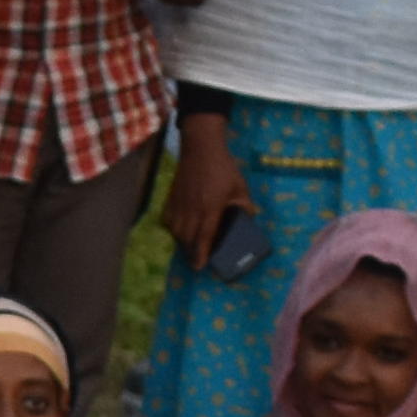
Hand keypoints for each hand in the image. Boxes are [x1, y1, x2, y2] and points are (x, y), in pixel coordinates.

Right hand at [163, 118, 249, 265]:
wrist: (201, 148)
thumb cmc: (223, 168)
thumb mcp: (240, 187)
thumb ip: (244, 206)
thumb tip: (248, 219)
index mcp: (210, 208)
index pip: (203, 236)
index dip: (200, 254)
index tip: (198, 267)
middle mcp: (191, 210)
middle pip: (187, 239)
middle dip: (192, 252)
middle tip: (198, 260)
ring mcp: (179, 204)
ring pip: (176, 232)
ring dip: (183, 241)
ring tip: (191, 246)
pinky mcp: (171, 199)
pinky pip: (168, 221)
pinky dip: (173, 229)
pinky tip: (181, 229)